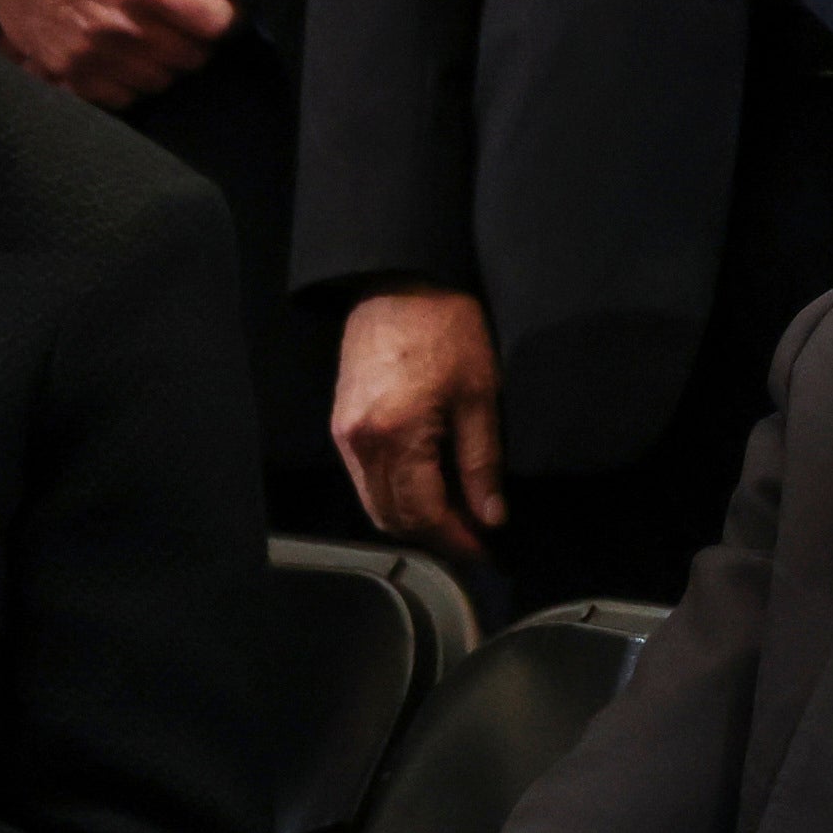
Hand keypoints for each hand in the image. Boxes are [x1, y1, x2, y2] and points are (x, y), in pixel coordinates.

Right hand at [0, 0, 246, 104]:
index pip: (215, 23)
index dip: (227, 14)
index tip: (219, 5)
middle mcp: (120, 26)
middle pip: (193, 56)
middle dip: (199, 38)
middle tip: (187, 18)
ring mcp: (92, 55)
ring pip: (162, 80)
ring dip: (168, 61)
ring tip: (157, 34)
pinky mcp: (68, 73)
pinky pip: (123, 96)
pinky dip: (133, 81)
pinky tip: (128, 54)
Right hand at [331, 287, 504, 555]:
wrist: (399, 281)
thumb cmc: (446, 327)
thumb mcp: (479, 395)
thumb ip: (482, 463)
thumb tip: (490, 516)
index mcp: (395, 436)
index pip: (423, 513)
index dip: (456, 540)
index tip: (486, 550)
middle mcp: (359, 442)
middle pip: (392, 517)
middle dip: (434, 536)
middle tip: (474, 537)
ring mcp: (344, 434)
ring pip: (375, 503)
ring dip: (413, 518)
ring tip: (456, 515)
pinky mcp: (341, 424)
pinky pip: (366, 479)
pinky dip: (395, 493)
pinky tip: (429, 486)